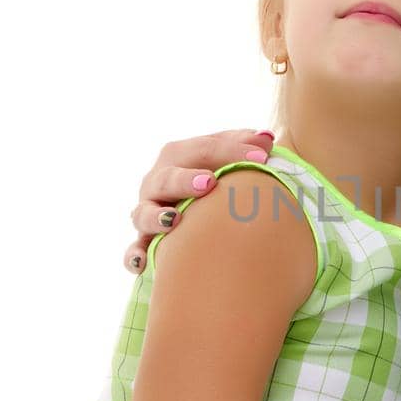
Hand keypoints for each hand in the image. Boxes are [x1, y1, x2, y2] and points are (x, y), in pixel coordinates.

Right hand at [123, 128, 276, 272]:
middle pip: (166, 178)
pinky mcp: (144, 242)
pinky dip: (134, 255)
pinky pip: (134, 250)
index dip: (231, 151)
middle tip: (208, 182)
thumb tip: (266, 138)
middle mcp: (158, 182)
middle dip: (185, 179)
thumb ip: (245, 148)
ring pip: (142, 213)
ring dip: (156, 217)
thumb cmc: (216, 180)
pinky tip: (142, 262)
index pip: (203, 149)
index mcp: (179, 156)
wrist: (199, 213)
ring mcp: (148, 212)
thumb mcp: (229, 160)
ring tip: (174, 220)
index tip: (262, 159)